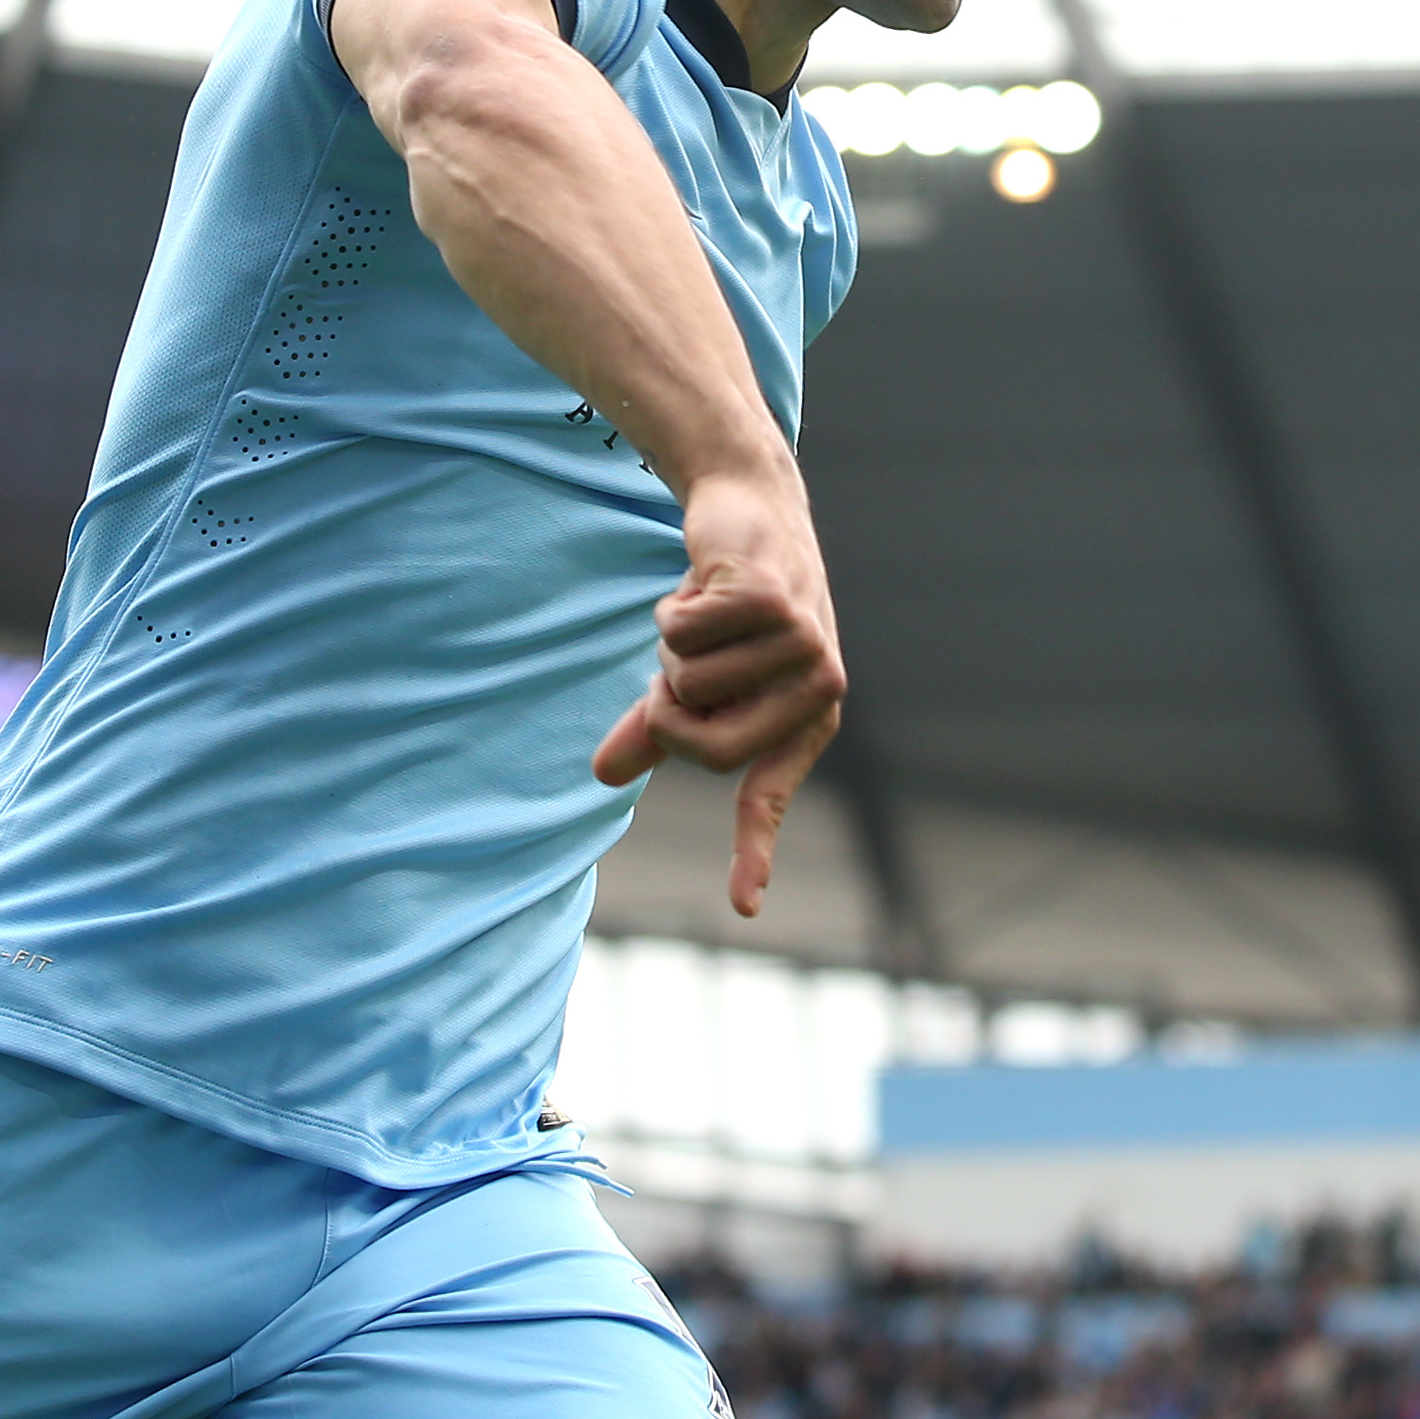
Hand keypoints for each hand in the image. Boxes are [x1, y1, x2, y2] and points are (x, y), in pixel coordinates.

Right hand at [591, 463, 846, 917]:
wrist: (751, 511)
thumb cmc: (729, 607)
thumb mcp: (693, 675)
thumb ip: (656, 729)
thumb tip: (602, 778)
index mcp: (804, 721)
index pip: (766, 792)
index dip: (752, 848)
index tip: (744, 907)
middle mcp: (817, 690)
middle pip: (706, 746)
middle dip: (666, 709)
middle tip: (670, 672)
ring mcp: (804, 645)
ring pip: (689, 682)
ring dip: (673, 645)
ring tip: (703, 614)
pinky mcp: (776, 603)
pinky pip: (684, 633)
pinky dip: (674, 608)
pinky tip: (704, 584)